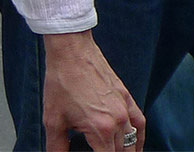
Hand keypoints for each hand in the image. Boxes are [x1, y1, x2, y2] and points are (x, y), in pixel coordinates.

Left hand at [41, 31, 143, 151]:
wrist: (71, 51)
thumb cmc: (61, 81)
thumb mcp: (53, 118)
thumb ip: (57, 146)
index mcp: (101, 130)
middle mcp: (118, 122)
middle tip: (95, 149)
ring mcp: (125, 109)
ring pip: (132, 143)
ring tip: (112, 151)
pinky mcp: (127, 98)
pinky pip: (140, 125)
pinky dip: (139, 139)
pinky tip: (135, 146)